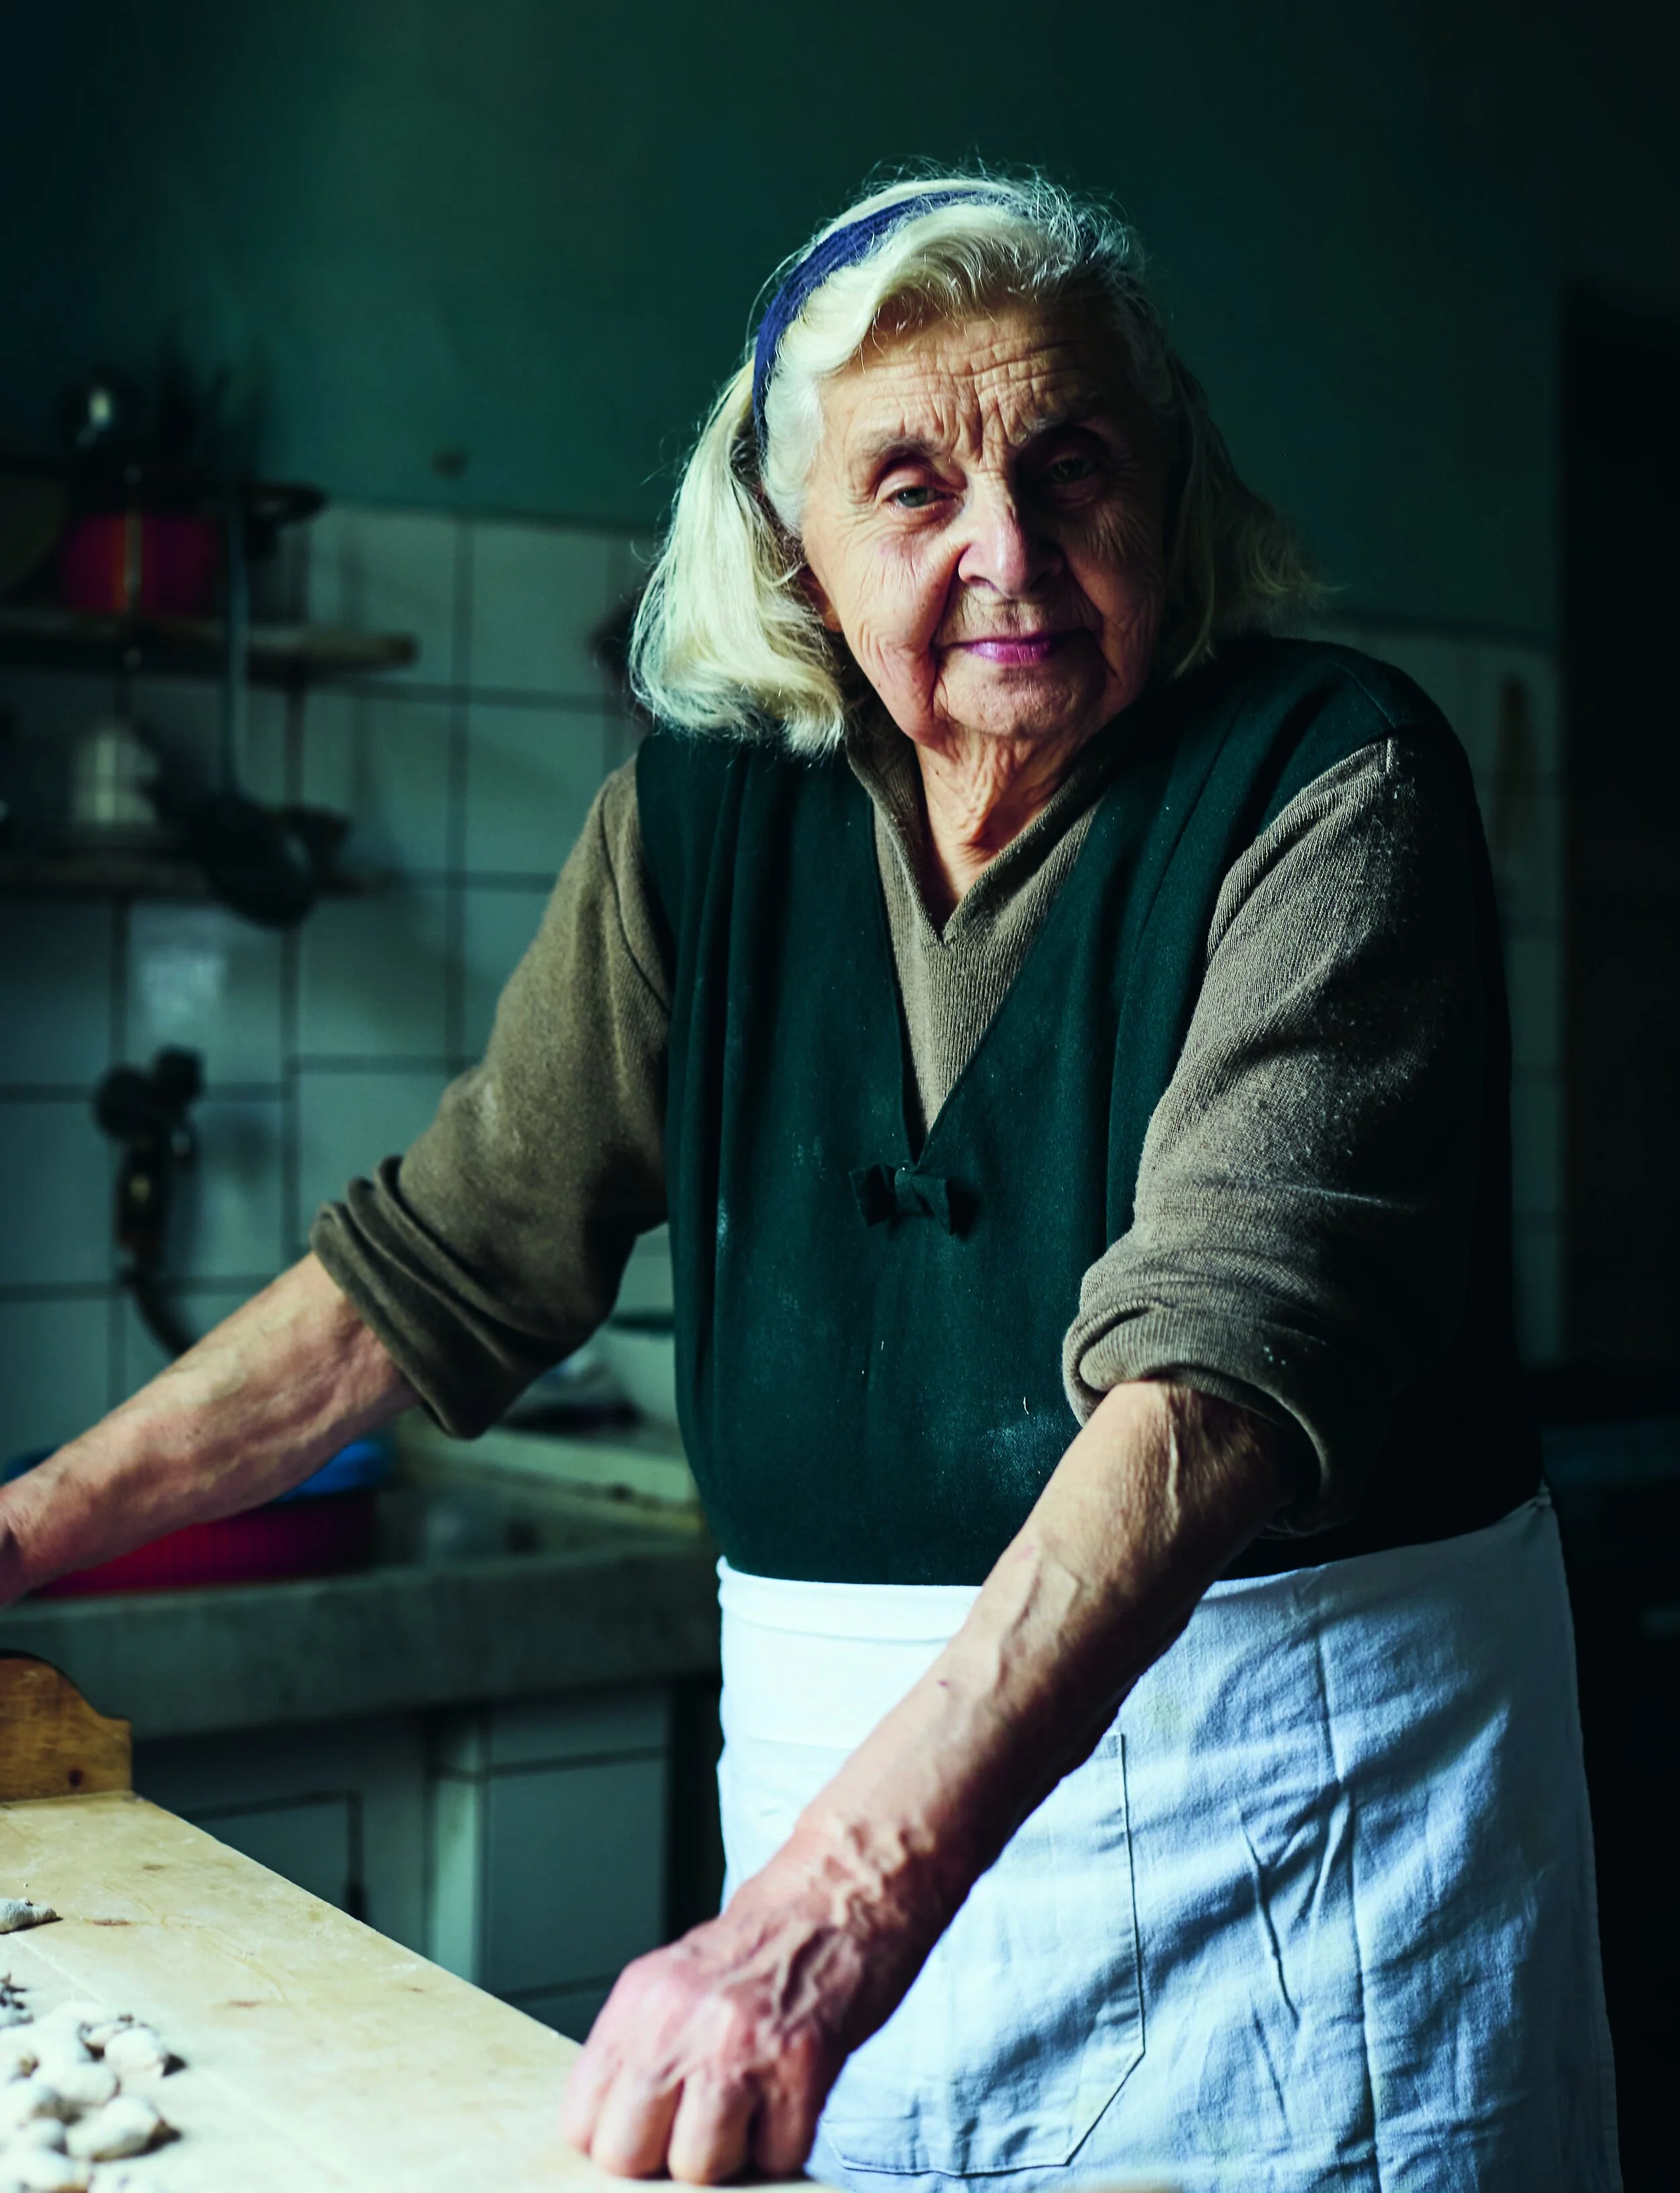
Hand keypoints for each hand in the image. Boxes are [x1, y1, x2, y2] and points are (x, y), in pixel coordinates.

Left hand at [558, 1832, 934, 2182]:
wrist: (843, 1896)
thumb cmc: (767, 1939)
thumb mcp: (676, 1977)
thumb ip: (642, 2049)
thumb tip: (617, 2130)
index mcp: (642, 1999)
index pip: (581, 2122)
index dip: (616, 2140)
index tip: (644, 2134)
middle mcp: (681, 2021)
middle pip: (628, 2156)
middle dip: (664, 2156)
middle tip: (697, 2125)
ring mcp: (741, 2046)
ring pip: (700, 2169)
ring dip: (731, 2153)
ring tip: (751, 2106)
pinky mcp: (802, 2066)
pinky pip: (777, 2157)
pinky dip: (786, 2141)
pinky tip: (790, 2095)